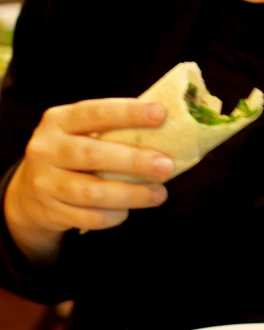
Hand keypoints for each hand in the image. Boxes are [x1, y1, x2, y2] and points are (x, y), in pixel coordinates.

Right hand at [5, 99, 174, 258]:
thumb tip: (168, 128)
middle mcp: (47, 149)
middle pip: (92, 154)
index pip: (95, 112)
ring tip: (159, 194)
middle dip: (134, 161)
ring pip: (91, 191)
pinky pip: (88, 217)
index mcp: (59, 120)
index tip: (160, 114)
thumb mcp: (82, 132)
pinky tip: (128, 210)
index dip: (128, 113)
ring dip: (130, 194)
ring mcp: (45, 182)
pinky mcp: (50, 211)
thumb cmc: (72, 151)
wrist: (28, 191)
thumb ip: (114, 129)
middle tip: (166, 166)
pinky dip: (112, 215)